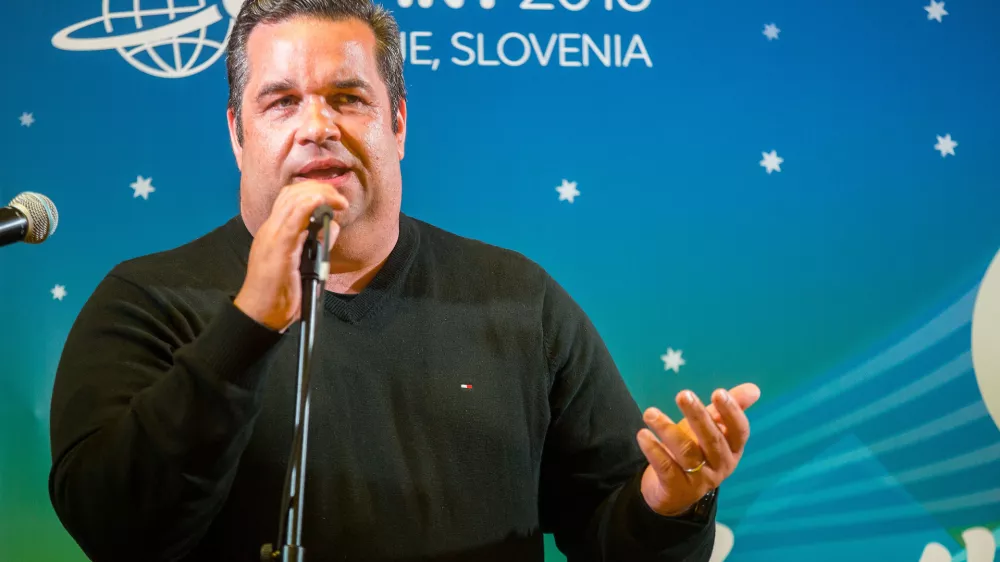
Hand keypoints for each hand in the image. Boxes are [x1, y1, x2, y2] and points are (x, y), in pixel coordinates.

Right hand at [234, 180, 348, 331]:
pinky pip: (292, 220)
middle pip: (293, 193)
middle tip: (340, 198)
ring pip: (293, 201)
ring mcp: (272, 237)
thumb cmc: (279, 293)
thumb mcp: (302, 263)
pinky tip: (319, 201)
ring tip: (338, 201)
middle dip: (320, 188)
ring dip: (319, 194)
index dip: (314, 190)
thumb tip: (332, 224)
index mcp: (274, 232)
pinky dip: (307, 206)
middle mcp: (271, 229)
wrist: (259, 313)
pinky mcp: (278, 248)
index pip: (290, 198)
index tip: (334, 198)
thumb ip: (316, 242)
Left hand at [636, 383, 759, 515]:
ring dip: (667, 430)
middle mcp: (721, 466)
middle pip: (712, 440)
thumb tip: (754, 389)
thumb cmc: (696, 451)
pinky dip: (654, 450)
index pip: (739, 431)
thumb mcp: (711, 429)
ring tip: (650, 413)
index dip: (731, 412)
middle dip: (698, 416)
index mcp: (733, 449)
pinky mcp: (677, 489)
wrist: (674, 493)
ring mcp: (700, 480)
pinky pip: (666, 467)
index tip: (718, 392)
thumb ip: (727, 410)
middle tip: (683, 394)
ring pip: (686, 453)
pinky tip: (643, 435)